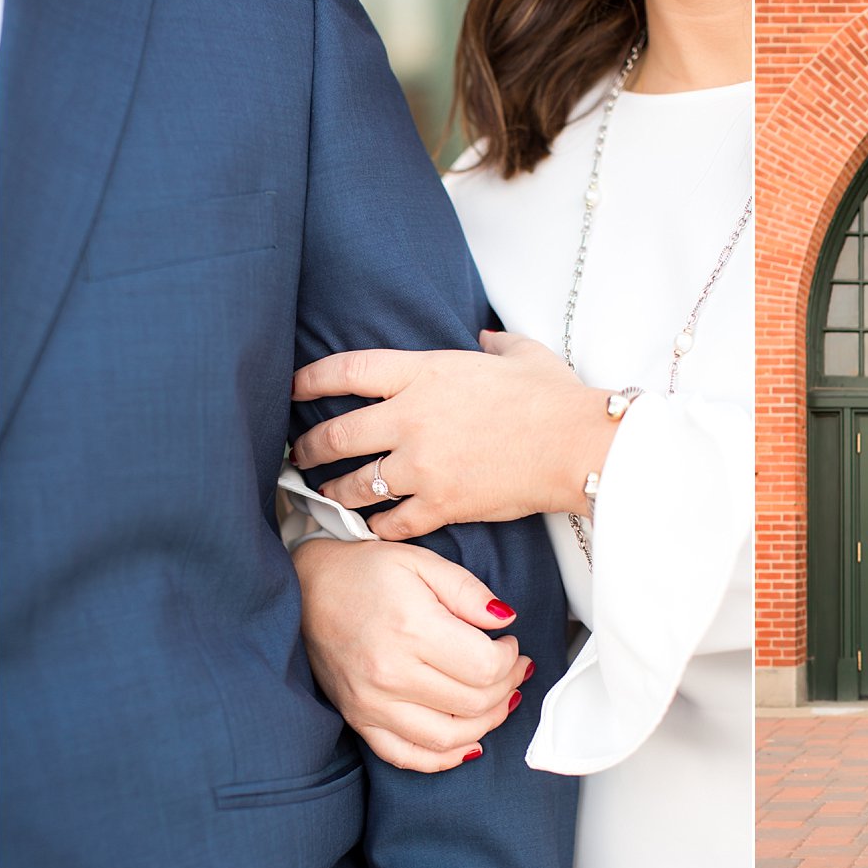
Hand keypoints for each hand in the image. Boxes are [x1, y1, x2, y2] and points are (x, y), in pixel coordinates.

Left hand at [290, 333, 618, 538]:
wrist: (576, 445)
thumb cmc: (554, 396)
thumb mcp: (521, 354)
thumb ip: (493, 344)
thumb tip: (484, 339)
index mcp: (424, 373)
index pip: (346, 371)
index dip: (309, 379)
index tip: (291, 388)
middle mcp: (411, 418)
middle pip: (336, 434)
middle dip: (309, 447)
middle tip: (299, 454)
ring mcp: (421, 465)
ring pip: (355, 484)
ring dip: (335, 491)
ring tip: (327, 494)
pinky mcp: (440, 505)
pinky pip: (390, 522)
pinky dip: (376, 527)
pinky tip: (371, 528)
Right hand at [293, 538, 533, 771]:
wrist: (304, 590)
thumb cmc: (366, 572)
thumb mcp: (422, 562)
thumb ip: (469, 591)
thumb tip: (506, 620)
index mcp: (411, 630)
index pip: (485, 667)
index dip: (510, 658)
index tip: (509, 643)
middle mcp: (390, 674)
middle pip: (474, 703)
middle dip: (507, 687)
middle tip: (513, 668)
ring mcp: (371, 704)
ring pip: (448, 738)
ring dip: (487, 723)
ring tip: (500, 700)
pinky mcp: (359, 720)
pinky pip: (407, 756)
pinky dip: (444, 758)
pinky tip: (468, 741)